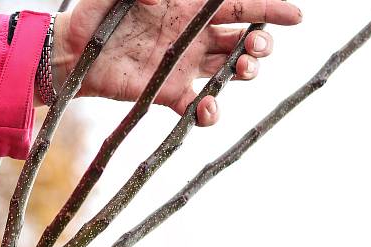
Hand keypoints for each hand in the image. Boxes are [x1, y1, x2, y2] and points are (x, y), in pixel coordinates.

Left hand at [53, 0, 301, 124]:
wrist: (74, 51)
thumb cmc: (96, 12)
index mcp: (189, 7)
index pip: (238, 6)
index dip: (269, 9)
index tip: (296, 17)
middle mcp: (192, 37)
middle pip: (241, 40)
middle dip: (259, 44)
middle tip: (258, 48)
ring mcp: (183, 66)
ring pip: (226, 71)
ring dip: (244, 73)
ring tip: (244, 72)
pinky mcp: (167, 93)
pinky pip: (195, 106)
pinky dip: (208, 112)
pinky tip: (208, 111)